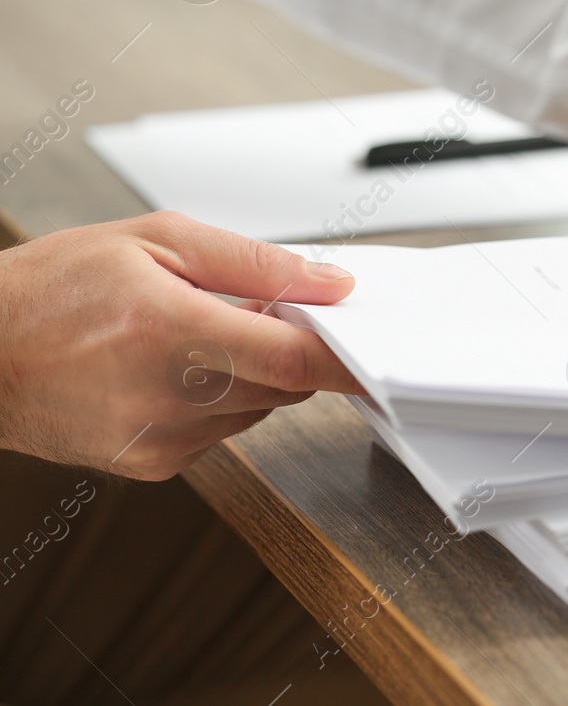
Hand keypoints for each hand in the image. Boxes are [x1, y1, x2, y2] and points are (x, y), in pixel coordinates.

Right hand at [0, 212, 361, 479]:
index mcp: (172, 331)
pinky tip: (170, 370)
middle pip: (285, 384)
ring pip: (258, 407)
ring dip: (251, 372)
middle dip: (288, 347)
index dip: (347, 357)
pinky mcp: (152, 465)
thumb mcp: (154, 242)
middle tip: (256, 310)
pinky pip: (222, 431)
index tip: (379, 349)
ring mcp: (161, 439)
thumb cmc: (50, 290)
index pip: (292, 359)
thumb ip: (252, 262)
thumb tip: (326, 281)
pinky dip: (218, 399)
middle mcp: (169, 397)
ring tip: (193, 334)